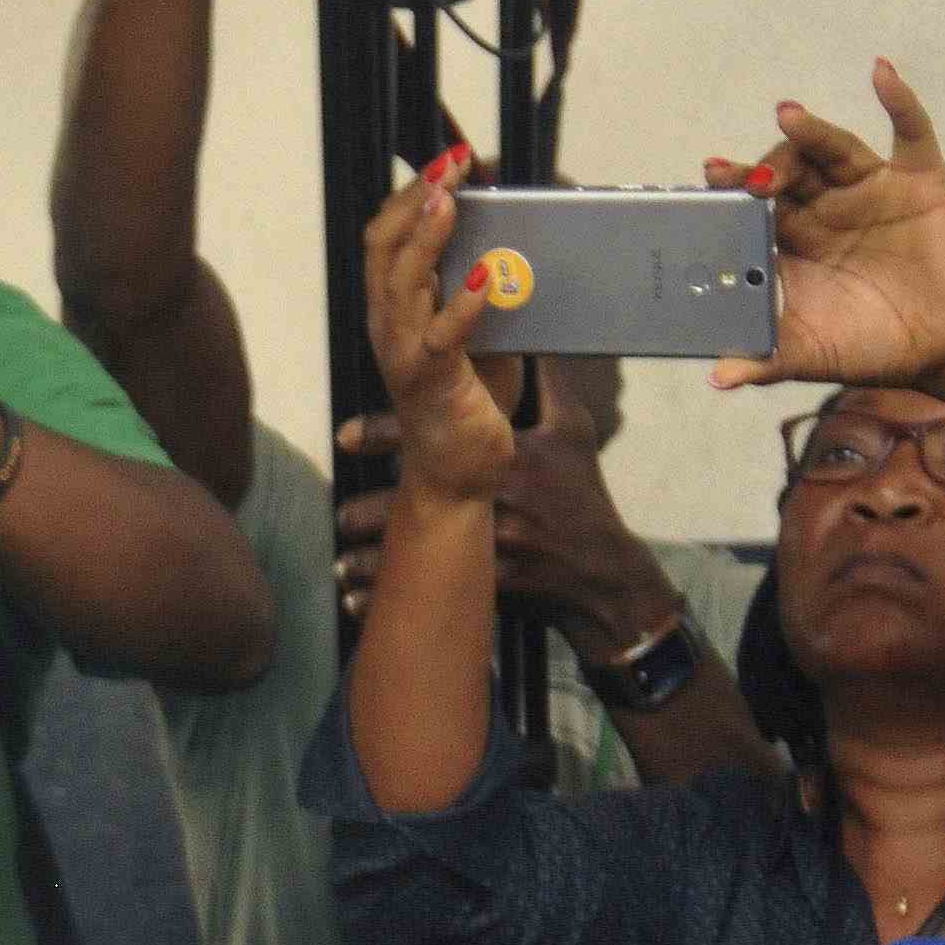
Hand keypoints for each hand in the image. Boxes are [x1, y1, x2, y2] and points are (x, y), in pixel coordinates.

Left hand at [332, 408, 681, 646]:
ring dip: (377, 563)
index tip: (344, 435)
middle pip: (419, 502)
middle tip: (339, 516)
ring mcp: (497, 542)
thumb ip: (547, 384)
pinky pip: (441, 591)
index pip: (437, 438)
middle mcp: (498, 496)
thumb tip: (529, 338)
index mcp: (508, 455)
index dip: (386, 434)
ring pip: (424, 551)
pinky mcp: (495, 581)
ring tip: (340, 568)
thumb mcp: (573, 432)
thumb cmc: (585, 494)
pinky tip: (363, 606)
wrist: (604, 570)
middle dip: (372, 512)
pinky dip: (404, 600)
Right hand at [355, 169, 517, 504]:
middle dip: (417, 198)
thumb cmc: (467, 403)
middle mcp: (388, 327)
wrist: (456, 476)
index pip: (384, 238)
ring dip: (429, 237)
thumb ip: (479, 290)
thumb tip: (511, 243)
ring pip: (402, 283)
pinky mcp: (431, 384)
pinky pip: (442, 337)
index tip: (447, 161)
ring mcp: (404, 355)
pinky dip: (462, 305)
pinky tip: (484, 278)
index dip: (410, 195)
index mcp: (393, 311)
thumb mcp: (476, 334)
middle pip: (384, 247)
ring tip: (452, 201)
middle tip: (450, 164)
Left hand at [712, 63, 944, 407]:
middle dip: (765, 169)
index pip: (755, 209)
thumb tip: (718, 378)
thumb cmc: (874, 348)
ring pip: (836, 150)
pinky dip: (899, 100)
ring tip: (787, 116)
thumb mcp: (813, 356)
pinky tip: (880, 72)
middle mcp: (827, 207)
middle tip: (742, 174)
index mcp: (794, 241)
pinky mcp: (919, 180)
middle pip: (789, 173)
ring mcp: (871, 190)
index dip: (732, 194)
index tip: (709, 180)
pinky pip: (910, 132)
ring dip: (811, 132)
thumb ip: (766, 359)